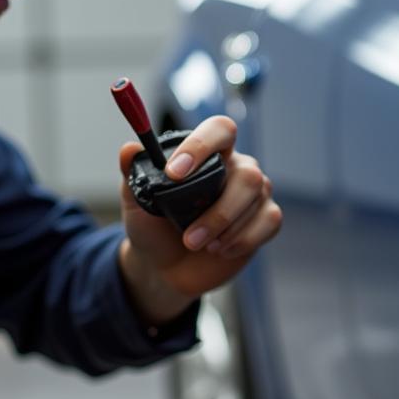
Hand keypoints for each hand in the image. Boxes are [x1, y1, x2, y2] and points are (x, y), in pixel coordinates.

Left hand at [118, 116, 281, 323]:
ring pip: (255, 198)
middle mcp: (237, 168)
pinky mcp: (265, 219)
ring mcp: (255, 193)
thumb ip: (134, 174)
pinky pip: (269, 221)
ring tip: (196, 245)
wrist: (165, 268)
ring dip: (224, 228)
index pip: (219, 130)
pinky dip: (242, 240)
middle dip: (217, 210)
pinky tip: (220, 250)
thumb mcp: (137, 202)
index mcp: (209, 154)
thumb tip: (129, 150)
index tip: (174, 173)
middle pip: (247, 172)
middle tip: (188, 236)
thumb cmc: (153, 228)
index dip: (201, 146)